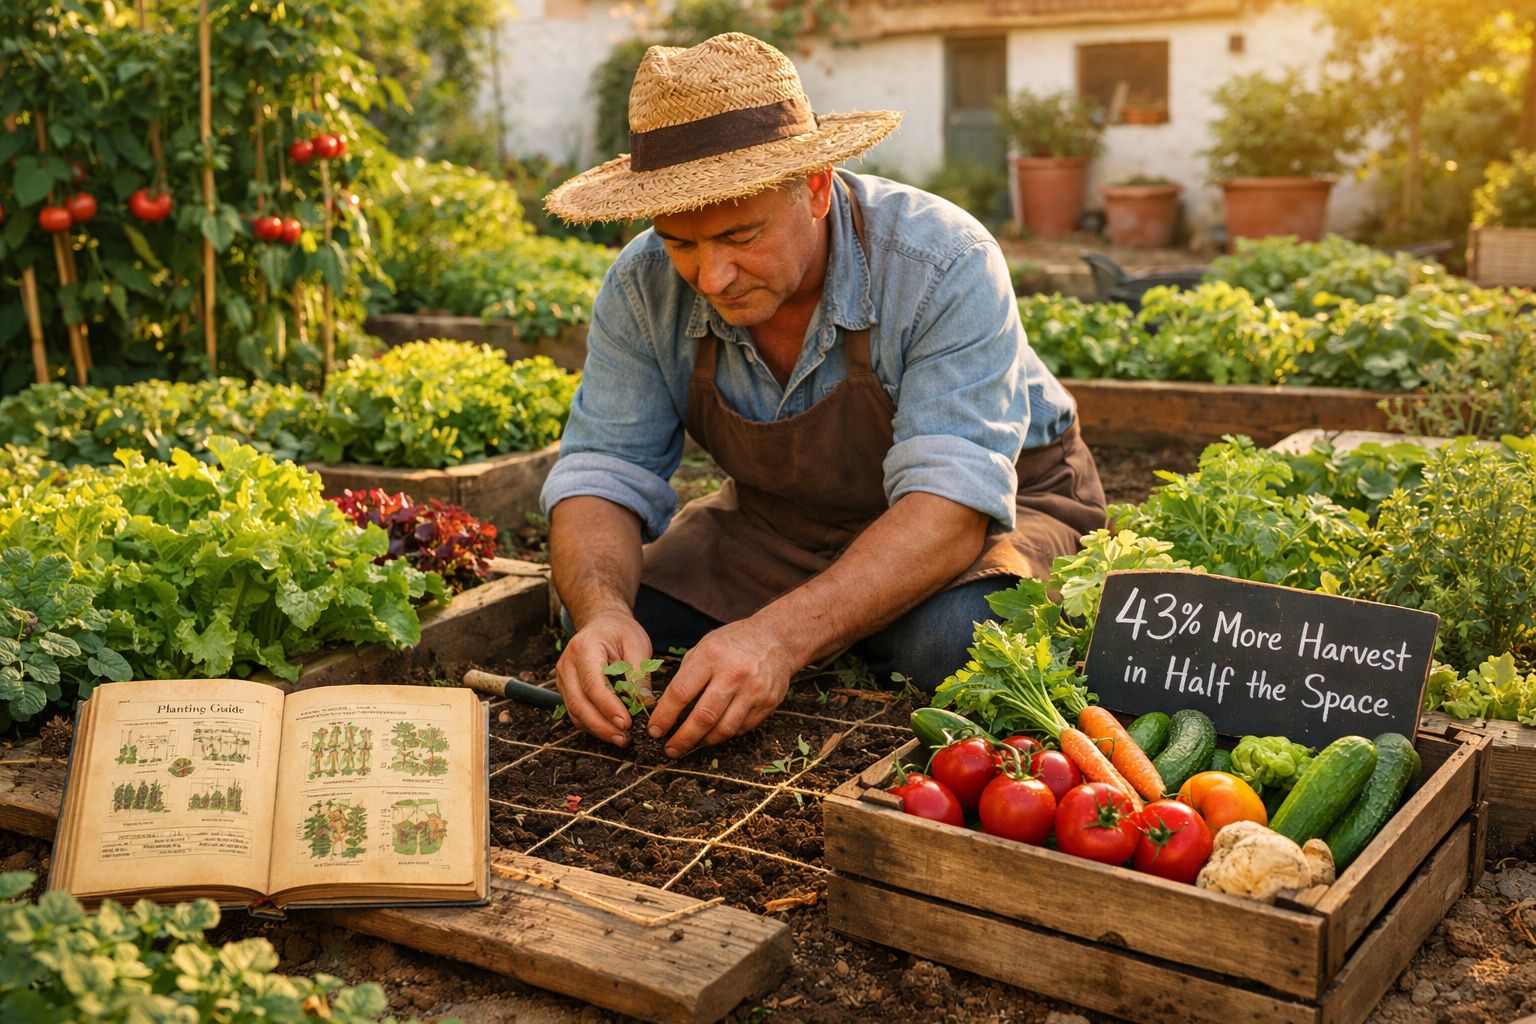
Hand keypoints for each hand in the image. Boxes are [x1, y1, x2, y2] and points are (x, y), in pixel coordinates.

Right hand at [554, 608, 653, 746]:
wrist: (602, 622)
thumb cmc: (620, 631)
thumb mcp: (637, 644)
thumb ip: (639, 674)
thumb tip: (645, 704)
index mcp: (585, 648)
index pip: (593, 683)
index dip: (608, 707)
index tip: (627, 723)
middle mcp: (567, 664)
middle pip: (579, 702)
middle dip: (602, 725)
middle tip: (624, 738)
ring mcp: (563, 677)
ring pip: (575, 711)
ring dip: (597, 729)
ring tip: (621, 739)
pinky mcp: (566, 688)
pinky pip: (576, 712)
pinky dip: (592, 725)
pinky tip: (610, 731)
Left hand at [647, 617, 796, 757]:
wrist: (777, 639)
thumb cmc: (733, 643)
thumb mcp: (704, 646)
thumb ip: (686, 675)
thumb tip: (666, 709)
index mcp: (711, 656)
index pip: (681, 693)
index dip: (664, 716)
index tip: (654, 730)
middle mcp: (734, 673)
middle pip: (703, 717)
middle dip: (683, 738)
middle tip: (670, 749)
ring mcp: (754, 690)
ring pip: (724, 729)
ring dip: (704, 741)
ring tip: (692, 743)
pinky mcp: (768, 703)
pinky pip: (742, 728)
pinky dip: (725, 733)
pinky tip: (715, 731)